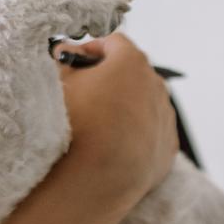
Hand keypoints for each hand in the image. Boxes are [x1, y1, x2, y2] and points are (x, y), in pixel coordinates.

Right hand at [58, 34, 177, 196]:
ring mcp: (165, 118)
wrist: (93, 181)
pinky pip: (150, 133)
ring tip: (97, 125)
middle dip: (109, 78)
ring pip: (143, 103)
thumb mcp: (57, 82)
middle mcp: (156, 86)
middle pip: (131, 72)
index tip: (73, 62)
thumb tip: (66, 52)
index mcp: (132, 62)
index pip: (112, 42)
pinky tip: (111, 146)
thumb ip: (62, 58)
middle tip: (83, 93)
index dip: (90, 49)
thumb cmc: (73, 126)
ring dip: (124, 106)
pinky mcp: (166, 149)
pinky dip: (134, 134)